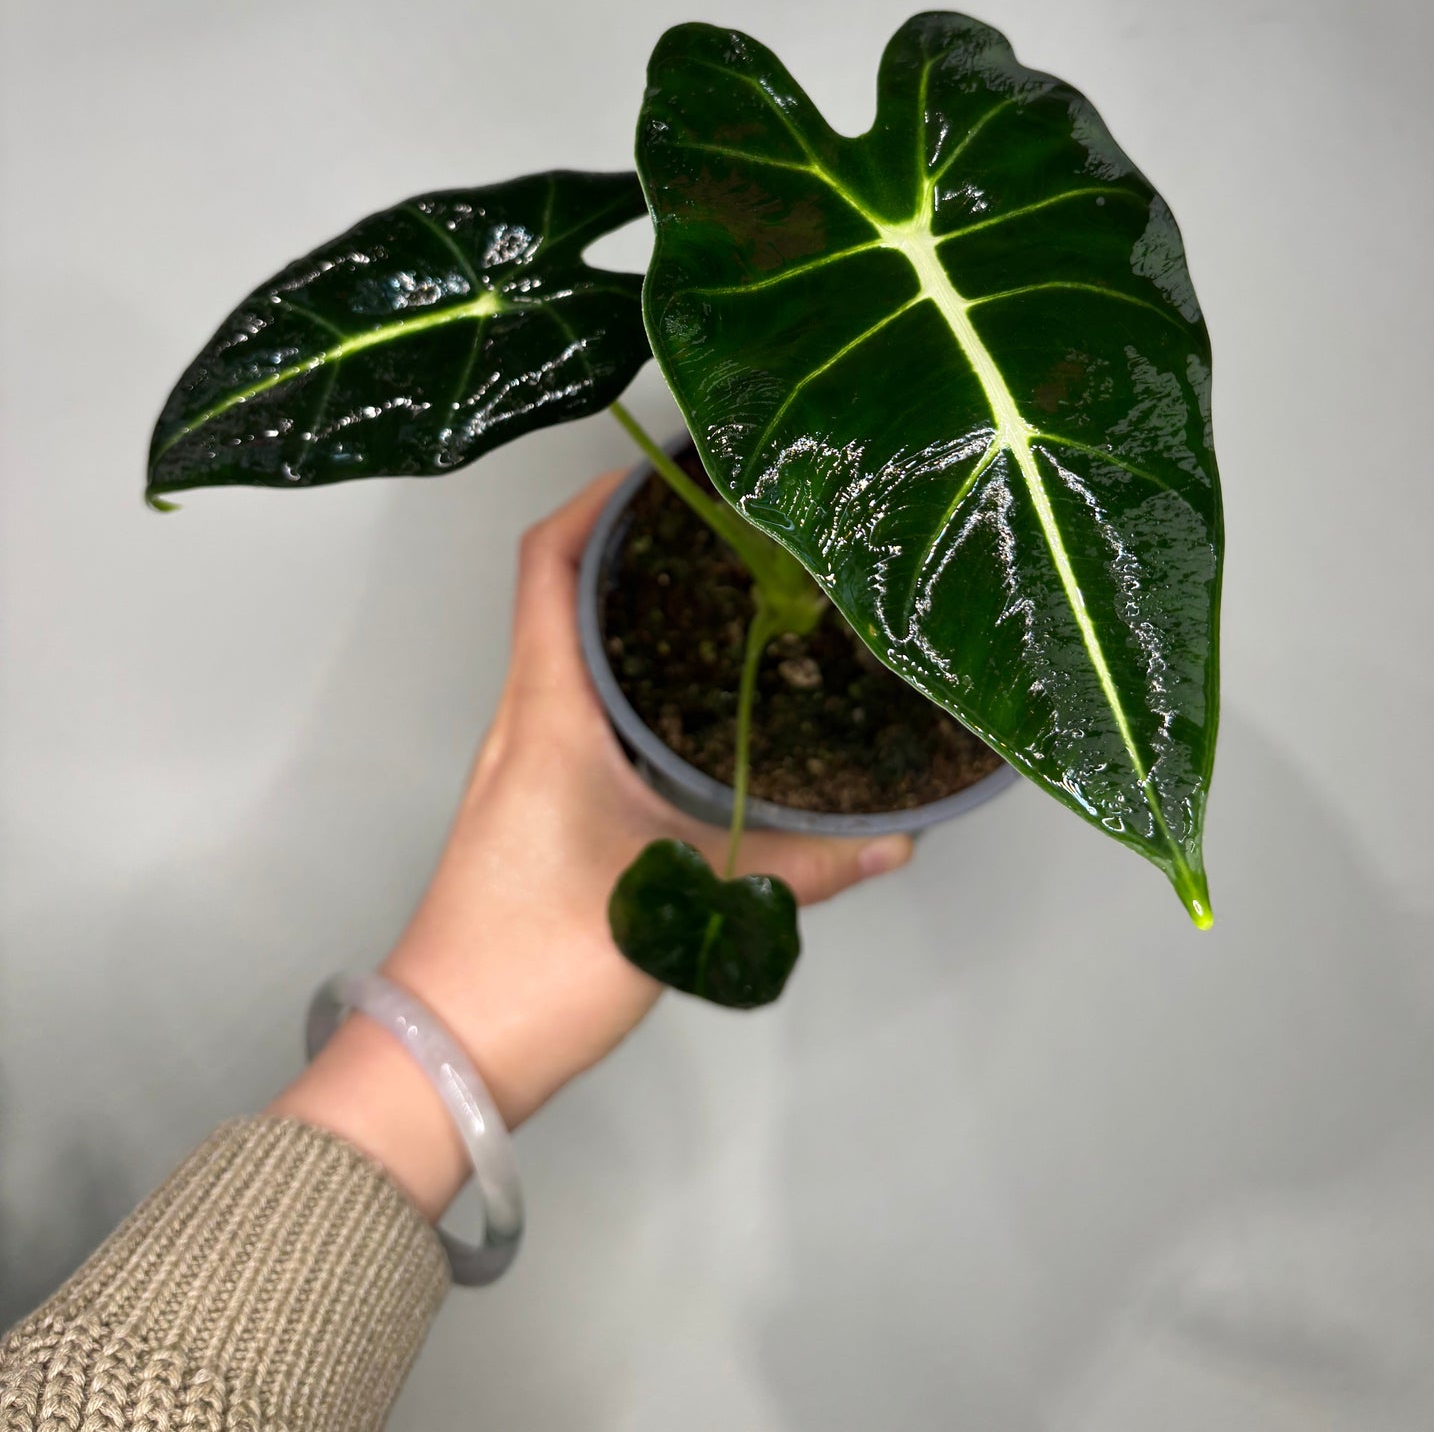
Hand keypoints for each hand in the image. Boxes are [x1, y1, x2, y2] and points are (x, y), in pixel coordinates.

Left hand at [272, 470, 912, 1218]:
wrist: (447, 1050)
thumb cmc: (541, 957)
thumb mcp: (680, 904)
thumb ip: (793, 870)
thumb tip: (894, 843)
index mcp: (547, 709)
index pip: (548, 564)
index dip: (598, 501)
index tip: (671, 474)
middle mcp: (525, 716)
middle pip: (562, 591)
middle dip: (637, 545)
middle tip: (731, 527)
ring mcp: (521, 759)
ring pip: (570, 650)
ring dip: (631, 609)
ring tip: (727, 594)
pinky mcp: (531, 800)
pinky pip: (577, 703)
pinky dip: (628, 674)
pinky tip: (695, 700)